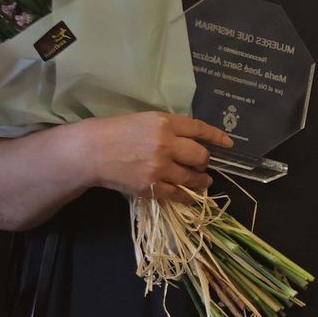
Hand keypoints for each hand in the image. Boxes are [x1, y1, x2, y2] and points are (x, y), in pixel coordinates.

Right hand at [74, 112, 231, 203]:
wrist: (89, 152)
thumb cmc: (115, 132)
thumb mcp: (145, 120)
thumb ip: (170, 128)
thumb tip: (194, 139)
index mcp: (165, 123)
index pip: (200, 129)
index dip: (217, 137)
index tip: (228, 143)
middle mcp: (166, 144)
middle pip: (201, 156)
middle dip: (204, 162)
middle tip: (202, 164)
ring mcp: (159, 167)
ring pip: (193, 178)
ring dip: (201, 181)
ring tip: (203, 181)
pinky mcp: (151, 186)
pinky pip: (178, 194)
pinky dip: (187, 196)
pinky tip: (189, 195)